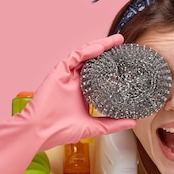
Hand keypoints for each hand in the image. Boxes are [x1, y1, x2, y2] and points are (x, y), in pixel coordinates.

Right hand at [0, 35, 135, 173]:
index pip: (100, 73)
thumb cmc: (61, 131)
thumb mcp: (94, 127)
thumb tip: (133, 121)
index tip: (126, 61)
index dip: (112, 65)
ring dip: (100, 45)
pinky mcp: (58, 72)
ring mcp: (67, 75)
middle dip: (108, 50)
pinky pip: (74, 57)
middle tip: (122, 43)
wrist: (40, 133)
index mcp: (83, 92)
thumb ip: (113, 124)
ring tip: (115, 41)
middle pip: (93, 60)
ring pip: (84, 54)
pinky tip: (99, 48)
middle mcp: (75, 81)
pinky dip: (87, 51)